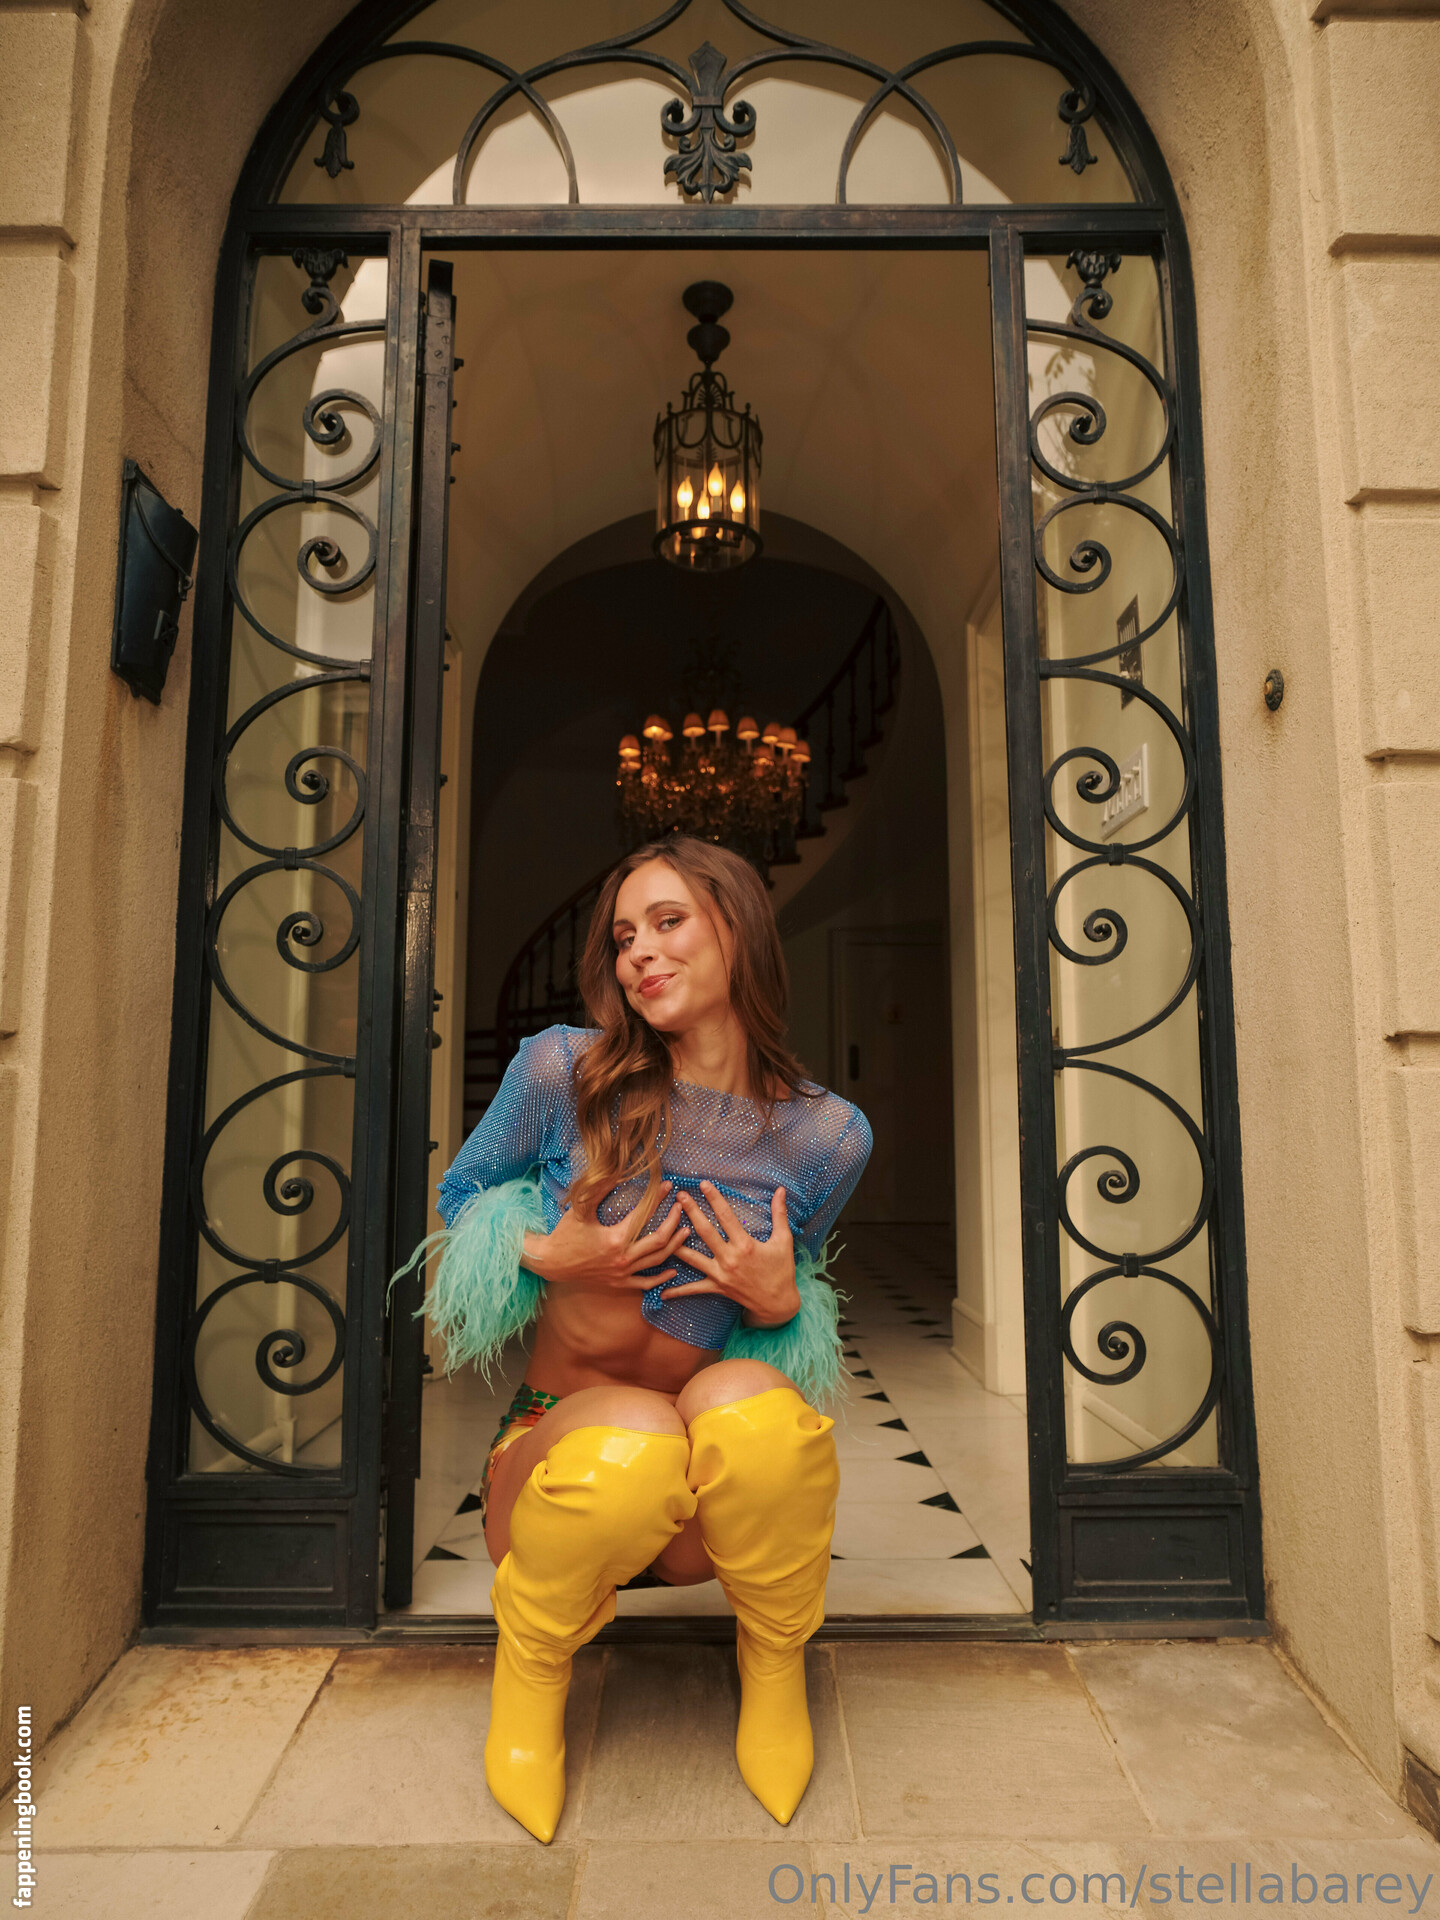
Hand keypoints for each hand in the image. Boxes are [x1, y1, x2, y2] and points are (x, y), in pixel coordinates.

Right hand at [521, 1186, 690, 1291]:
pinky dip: (661, 1277)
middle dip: (674, 1222)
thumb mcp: (580, 1209)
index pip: (645, 1216)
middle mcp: (623, 1259)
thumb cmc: (565, 1234)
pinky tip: (673, 1269)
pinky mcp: (619, 1284)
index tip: (668, 1186)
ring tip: (685, 1231)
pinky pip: (646, 1283)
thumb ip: (599, 1189)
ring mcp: (622, 1274)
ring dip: (674, 1246)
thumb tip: (615, 1170)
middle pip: (660, 1241)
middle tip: (681, 1207)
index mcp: (616, 1240)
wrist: (551, 1262)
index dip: (658, 1199)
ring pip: (657, 1261)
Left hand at [662, 1182, 799, 1326]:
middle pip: (705, 1231)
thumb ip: (780, 1214)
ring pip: (693, 1257)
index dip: (714, 1198)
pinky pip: (694, 1289)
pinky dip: (678, 1291)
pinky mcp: (717, 1287)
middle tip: (679, 1197)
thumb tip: (781, 1190)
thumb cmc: (782, 1270)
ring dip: (676, 1244)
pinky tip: (662, 1292)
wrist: (778, 1303)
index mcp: (745, 1245)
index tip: (703, 1184)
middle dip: (691, 1212)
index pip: (726, 1216)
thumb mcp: (783, 1240)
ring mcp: (721, 1274)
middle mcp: (730, 1258)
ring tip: (661, 1232)